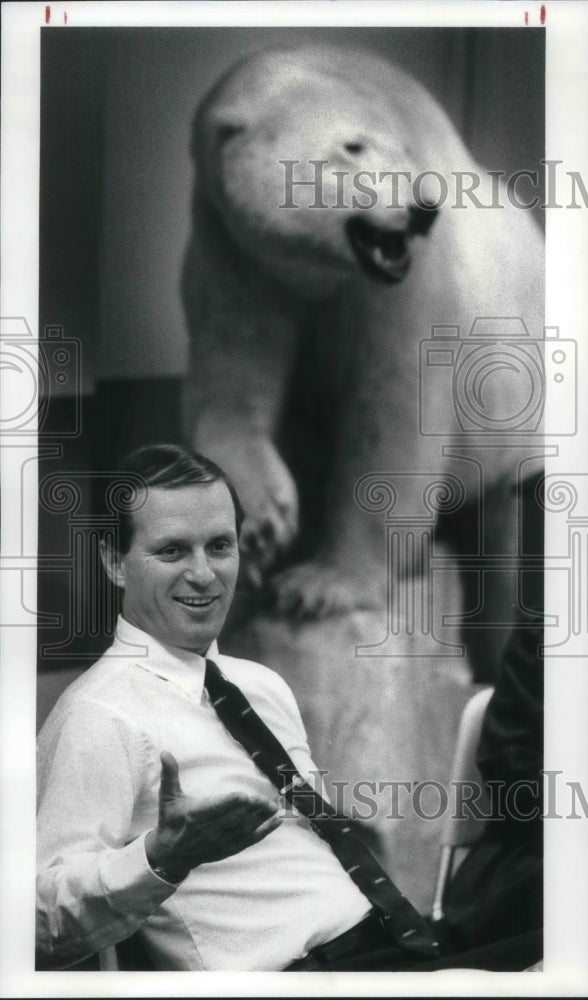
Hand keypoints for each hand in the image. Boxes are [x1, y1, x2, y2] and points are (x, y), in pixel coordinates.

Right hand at [145, 752, 280, 880]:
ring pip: (244, 829)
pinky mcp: (228, 849)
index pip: (217, 808)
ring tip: (274, 806)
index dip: (232, 803)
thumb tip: (165, 752)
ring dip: (261, 819)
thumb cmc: (170, 820)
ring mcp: (220, 842)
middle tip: (267, 798)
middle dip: (252, 809)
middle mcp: (209, 831)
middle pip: (234, 818)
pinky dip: (265, 831)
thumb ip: (169, 774)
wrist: (171, 854)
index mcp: (195, 815)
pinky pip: (249, 840)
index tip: (245, 795)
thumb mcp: (167, 797)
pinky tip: (277, 821)